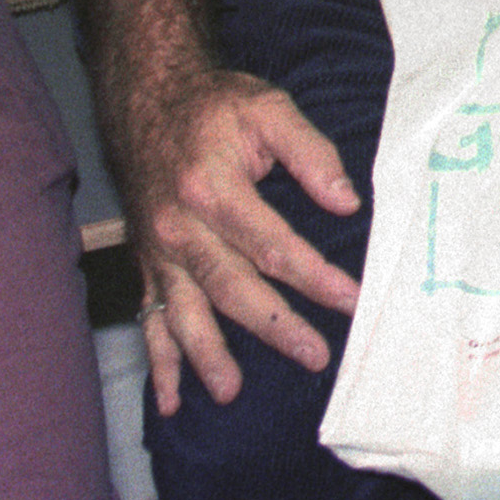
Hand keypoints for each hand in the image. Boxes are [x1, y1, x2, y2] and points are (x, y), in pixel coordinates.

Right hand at [120, 68, 360, 410]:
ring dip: (207, 356)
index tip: (351, 299)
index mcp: (213, 188)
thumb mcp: (267, 107)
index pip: (273, 244)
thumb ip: (309, 152)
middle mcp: (180, 226)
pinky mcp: (149, 266)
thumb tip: (346, 200)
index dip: (315, 275)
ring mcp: (160, 251)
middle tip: (314, 355)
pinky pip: (150, 319)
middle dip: (274, 325)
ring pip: (185, 312)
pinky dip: (158, 362)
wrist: (148, 100)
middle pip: (231, 286)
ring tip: (231, 391)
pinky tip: (169, 399)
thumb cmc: (216, 106)